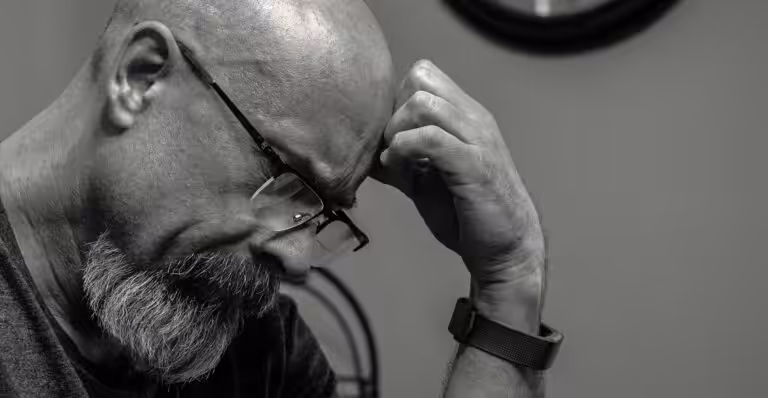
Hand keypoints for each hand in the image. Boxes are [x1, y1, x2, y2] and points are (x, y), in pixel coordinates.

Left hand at [373, 61, 545, 320]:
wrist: (506, 246)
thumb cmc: (467, 212)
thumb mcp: (425, 179)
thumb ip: (400, 160)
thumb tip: (362, 154)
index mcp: (465, 115)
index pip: (423, 74)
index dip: (396, 100)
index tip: (390, 136)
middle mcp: (473, 118)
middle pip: (419, 80)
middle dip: (393, 112)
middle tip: (389, 148)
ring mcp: (477, 139)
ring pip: (422, 104)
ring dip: (396, 131)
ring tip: (394, 160)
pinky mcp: (474, 165)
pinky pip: (430, 138)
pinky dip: (404, 150)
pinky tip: (399, 171)